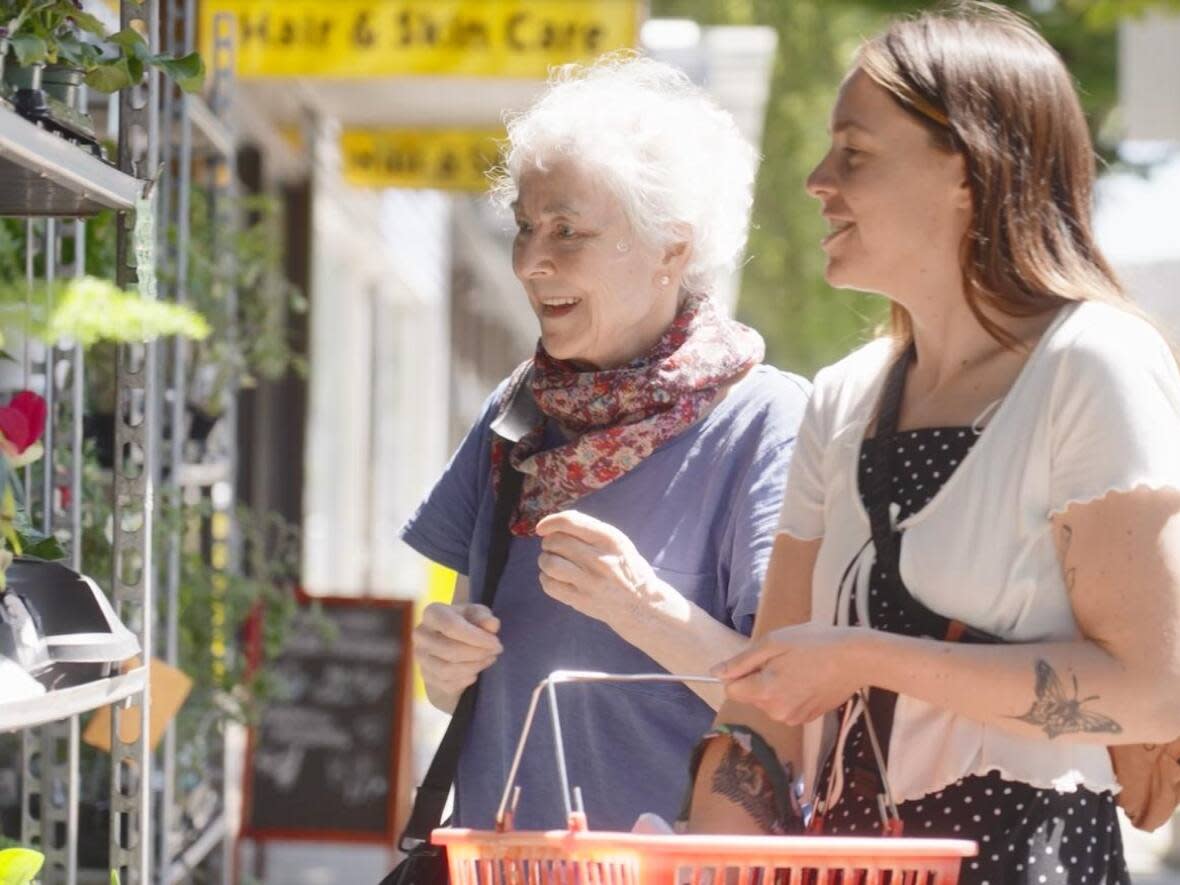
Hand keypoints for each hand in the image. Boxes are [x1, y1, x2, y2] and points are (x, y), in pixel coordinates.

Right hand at [413, 602, 502, 696]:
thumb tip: (492, 624)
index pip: (451, 626)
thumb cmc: (467, 622)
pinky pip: (447, 684)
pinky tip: (475, 672)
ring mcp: (420, 657)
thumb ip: (484, 617)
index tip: (496, 643)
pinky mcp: (425, 675)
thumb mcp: (478, 614)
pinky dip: (465, 680)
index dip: (476, 637)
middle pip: (449, 650)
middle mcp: (421, 634)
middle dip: (478, 653)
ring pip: (447, 670)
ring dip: (474, 667)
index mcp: (432, 613)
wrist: (452, 639)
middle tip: (496, 652)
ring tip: (489, 659)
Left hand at [535, 510, 675, 630]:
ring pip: (549, 563)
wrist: (641, 605)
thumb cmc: (627, 568)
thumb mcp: (618, 543)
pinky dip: (546, 578)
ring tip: (552, 562)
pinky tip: (554, 578)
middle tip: (553, 548)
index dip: (550, 522)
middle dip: (548, 542)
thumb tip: (555, 524)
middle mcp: (599, 559)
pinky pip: (549, 585)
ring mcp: (589, 582)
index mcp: (609, 540)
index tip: (542, 528)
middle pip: (556, 541)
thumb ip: (591, 531)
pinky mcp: (581, 600)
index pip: (570, 522)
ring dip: (545, 560)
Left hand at [713, 623, 871, 724]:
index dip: (740, 673)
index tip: (759, 660)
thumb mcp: (773, 643)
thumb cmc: (814, 643)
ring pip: (769, 701)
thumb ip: (741, 662)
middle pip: (751, 696)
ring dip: (775, 685)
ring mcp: (794, 719)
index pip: (731, 690)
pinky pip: (786, 706)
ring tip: (799, 667)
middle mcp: (776, 712)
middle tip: (784, 659)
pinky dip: (791, 693)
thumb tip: (716, 673)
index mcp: (765, 692)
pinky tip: (809, 678)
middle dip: (759, 678)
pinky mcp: (808, 719)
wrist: (857, 659)